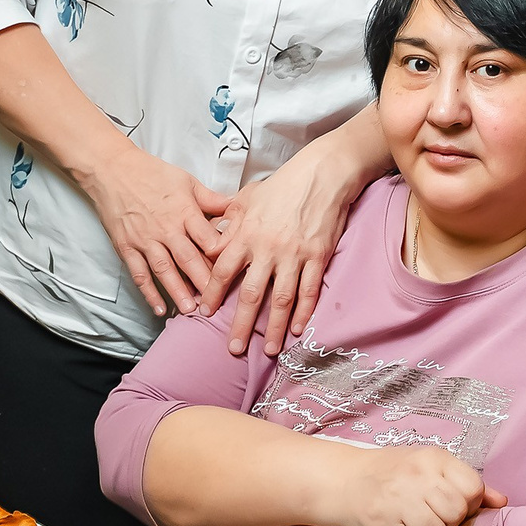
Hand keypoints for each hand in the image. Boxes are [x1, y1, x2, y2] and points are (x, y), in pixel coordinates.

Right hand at [83, 145, 230, 316]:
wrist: (112, 170)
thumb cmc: (151, 173)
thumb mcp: (187, 181)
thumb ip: (211, 199)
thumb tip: (237, 206)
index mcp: (185, 211)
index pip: (207, 239)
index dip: (221, 256)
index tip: (234, 272)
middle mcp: (166, 228)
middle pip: (188, 259)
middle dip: (203, 282)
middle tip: (216, 302)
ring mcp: (145, 240)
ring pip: (164, 270)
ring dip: (178, 292)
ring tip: (191, 310)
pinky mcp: (127, 247)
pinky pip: (139, 274)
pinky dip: (148, 293)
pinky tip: (158, 308)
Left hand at [200, 157, 362, 355]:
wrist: (322, 175)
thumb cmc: (283, 184)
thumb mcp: (248, 197)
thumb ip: (229, 221)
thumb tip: (213, 238)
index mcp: (247, 234)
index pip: (223, 271)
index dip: (212, 294)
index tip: (203, 312)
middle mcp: (268, 249)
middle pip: (251, 294)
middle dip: (241, 325)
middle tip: (233, 349)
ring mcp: (294, 255)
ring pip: (281, 299)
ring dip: (273, 327)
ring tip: (268, 349)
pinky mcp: (317, 257)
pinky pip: (309, 290)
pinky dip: (304, 312)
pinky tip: (297, 329)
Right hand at [330, 447, 506, 525]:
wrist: (343, 480)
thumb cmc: (394, 474)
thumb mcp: (431, 468)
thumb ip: (466, 483)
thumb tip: (502, 502)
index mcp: (435, 459)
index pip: (473, 488)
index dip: (468, 503)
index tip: (454, 504)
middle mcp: (418, 476)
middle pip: (456, 514)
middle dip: (448, 522)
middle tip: (432, 516)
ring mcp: (398, 500)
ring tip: (415, 524)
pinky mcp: (380, 523)